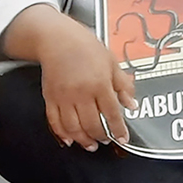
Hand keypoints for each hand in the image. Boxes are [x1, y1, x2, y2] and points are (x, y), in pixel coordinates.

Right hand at [38, 24, 135, 150]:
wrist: (56, 39)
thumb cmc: (84, 46)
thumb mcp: (111, 62)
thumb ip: (123, 85)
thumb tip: (132, 104)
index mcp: (99, 83)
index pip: (112, 113)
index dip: (119, 129)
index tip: (123, 138)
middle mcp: (81, 93)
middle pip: (92, 124)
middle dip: (101, 137)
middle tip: (106, 140)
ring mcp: (64, 97)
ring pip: (73, 127)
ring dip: (83, 140)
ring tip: (90, 144)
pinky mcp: (50, 98)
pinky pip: (55, 121)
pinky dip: (62, 134)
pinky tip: (69, 139)